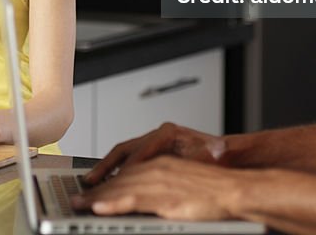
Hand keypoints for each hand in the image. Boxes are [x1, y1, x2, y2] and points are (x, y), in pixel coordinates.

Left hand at [73, 156, 243, 220]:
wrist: (236, 188)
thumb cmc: (214, 187)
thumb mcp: (182, 180)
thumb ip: (162, 185)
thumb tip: (146, 194)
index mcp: (161, 160)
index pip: (126, 166)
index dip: (106, 176)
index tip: (90, 186)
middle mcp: (157, 166)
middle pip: (119, 176)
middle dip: (96, 188)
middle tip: (78, 198)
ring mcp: (160, 180)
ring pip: (121, 186)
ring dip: (99, 197)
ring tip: (81, 205)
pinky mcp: (165, 195)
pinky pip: (133, 198)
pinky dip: (114, 203)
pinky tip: (100, 208)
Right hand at [83, 122, 225, 183]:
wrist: (223, 152)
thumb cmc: (215, 155)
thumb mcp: (206, 158)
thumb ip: (194, 161)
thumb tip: (196, 161)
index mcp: (169, 133)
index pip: (141, 151)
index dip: (128, 169)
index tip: (116, 183)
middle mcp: (158, 134)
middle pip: (125, 149)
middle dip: (106, 166)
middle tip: (92, 180)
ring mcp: (153, 140)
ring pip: (122, 152)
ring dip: (106, 167)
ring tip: (92, 180)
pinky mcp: (152, 149)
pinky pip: (127, 157)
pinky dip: (115, 168)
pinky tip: (107, 180)